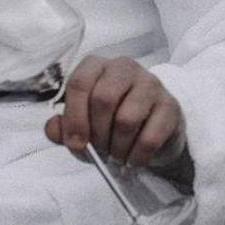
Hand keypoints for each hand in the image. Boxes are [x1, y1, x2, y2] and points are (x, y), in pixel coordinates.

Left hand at [45, 56, 190, 180]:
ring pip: (127, 119)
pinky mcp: (170, 106)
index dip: (74, 117)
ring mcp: (150, 84)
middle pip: (103, 99)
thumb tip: (53, 128)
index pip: (80, 83)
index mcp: (96, 66)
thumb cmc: (110, 123)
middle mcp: (124, 68)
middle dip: (97, 134)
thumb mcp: (82, 125)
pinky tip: (133, 159)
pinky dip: (137, 156)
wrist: (152, 131)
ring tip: (116, 155)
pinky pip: (150, 136)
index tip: (75, 143)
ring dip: (117, 147)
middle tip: (99, 150)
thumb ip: (62, 127)